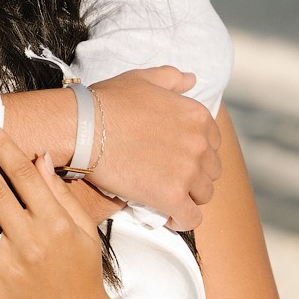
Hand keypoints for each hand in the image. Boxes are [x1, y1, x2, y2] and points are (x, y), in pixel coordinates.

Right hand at [82, 69, 220, 228]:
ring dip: (188, 197)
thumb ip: (172, 78)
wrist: (85, 128)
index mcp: (197, 116)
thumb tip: (191, 80)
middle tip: (169, 178)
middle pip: (210, 171)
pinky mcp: (171, 196)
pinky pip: (190, 218)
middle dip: (194, 176)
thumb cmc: (109, 102)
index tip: (176, 159)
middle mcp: (199, 143)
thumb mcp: (143, 79)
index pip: (213, 143)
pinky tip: (168, 217)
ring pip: (203, 195)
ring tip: (167, 197)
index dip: (196, 153)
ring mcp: (188, 171)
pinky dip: (181, 220)